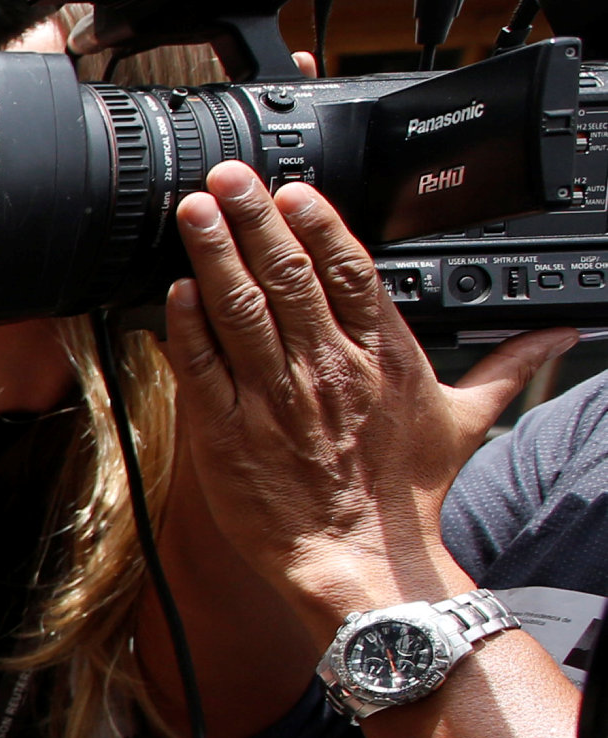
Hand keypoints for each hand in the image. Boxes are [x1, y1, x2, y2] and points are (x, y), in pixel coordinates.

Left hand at [164, 162, 571, 625]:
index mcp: (382, 358)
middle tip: (228, 176)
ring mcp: (273, 400)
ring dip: (215, 255)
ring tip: (194, 210)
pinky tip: (176, 290)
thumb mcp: (467, 420)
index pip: (351, 273)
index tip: (295, 190)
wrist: (362, 561)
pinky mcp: (227, 434)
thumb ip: (509, 366)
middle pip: (289, 277)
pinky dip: (187, 326)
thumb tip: (561, 334)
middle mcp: (327, 370)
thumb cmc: (405, 496)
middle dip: (256, 220)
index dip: (320, 226)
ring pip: (240, 311)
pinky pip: (203, 369)